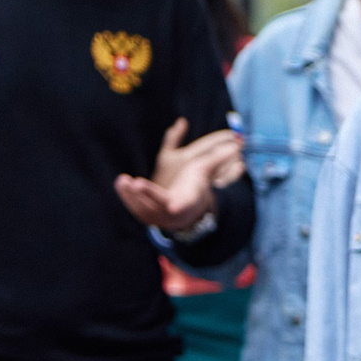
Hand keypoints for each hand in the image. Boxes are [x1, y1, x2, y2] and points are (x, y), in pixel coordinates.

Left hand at [115, 118, 242, 233]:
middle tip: (137, 183)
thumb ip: (216, 158)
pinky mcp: (146, 217)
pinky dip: (127, 197)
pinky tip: (121, 182)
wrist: (185, 212)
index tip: (174, 206)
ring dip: (132, 195)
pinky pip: (135, 208)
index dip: (180, 205)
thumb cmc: (193, 188)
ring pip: (144, 208)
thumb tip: (239, 143)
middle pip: (160, 206)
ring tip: (124, 179)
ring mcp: (159, 217)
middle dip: (149, 195)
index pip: (184, 204)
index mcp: (189, 202)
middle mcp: (173, 212)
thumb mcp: (202, 173)